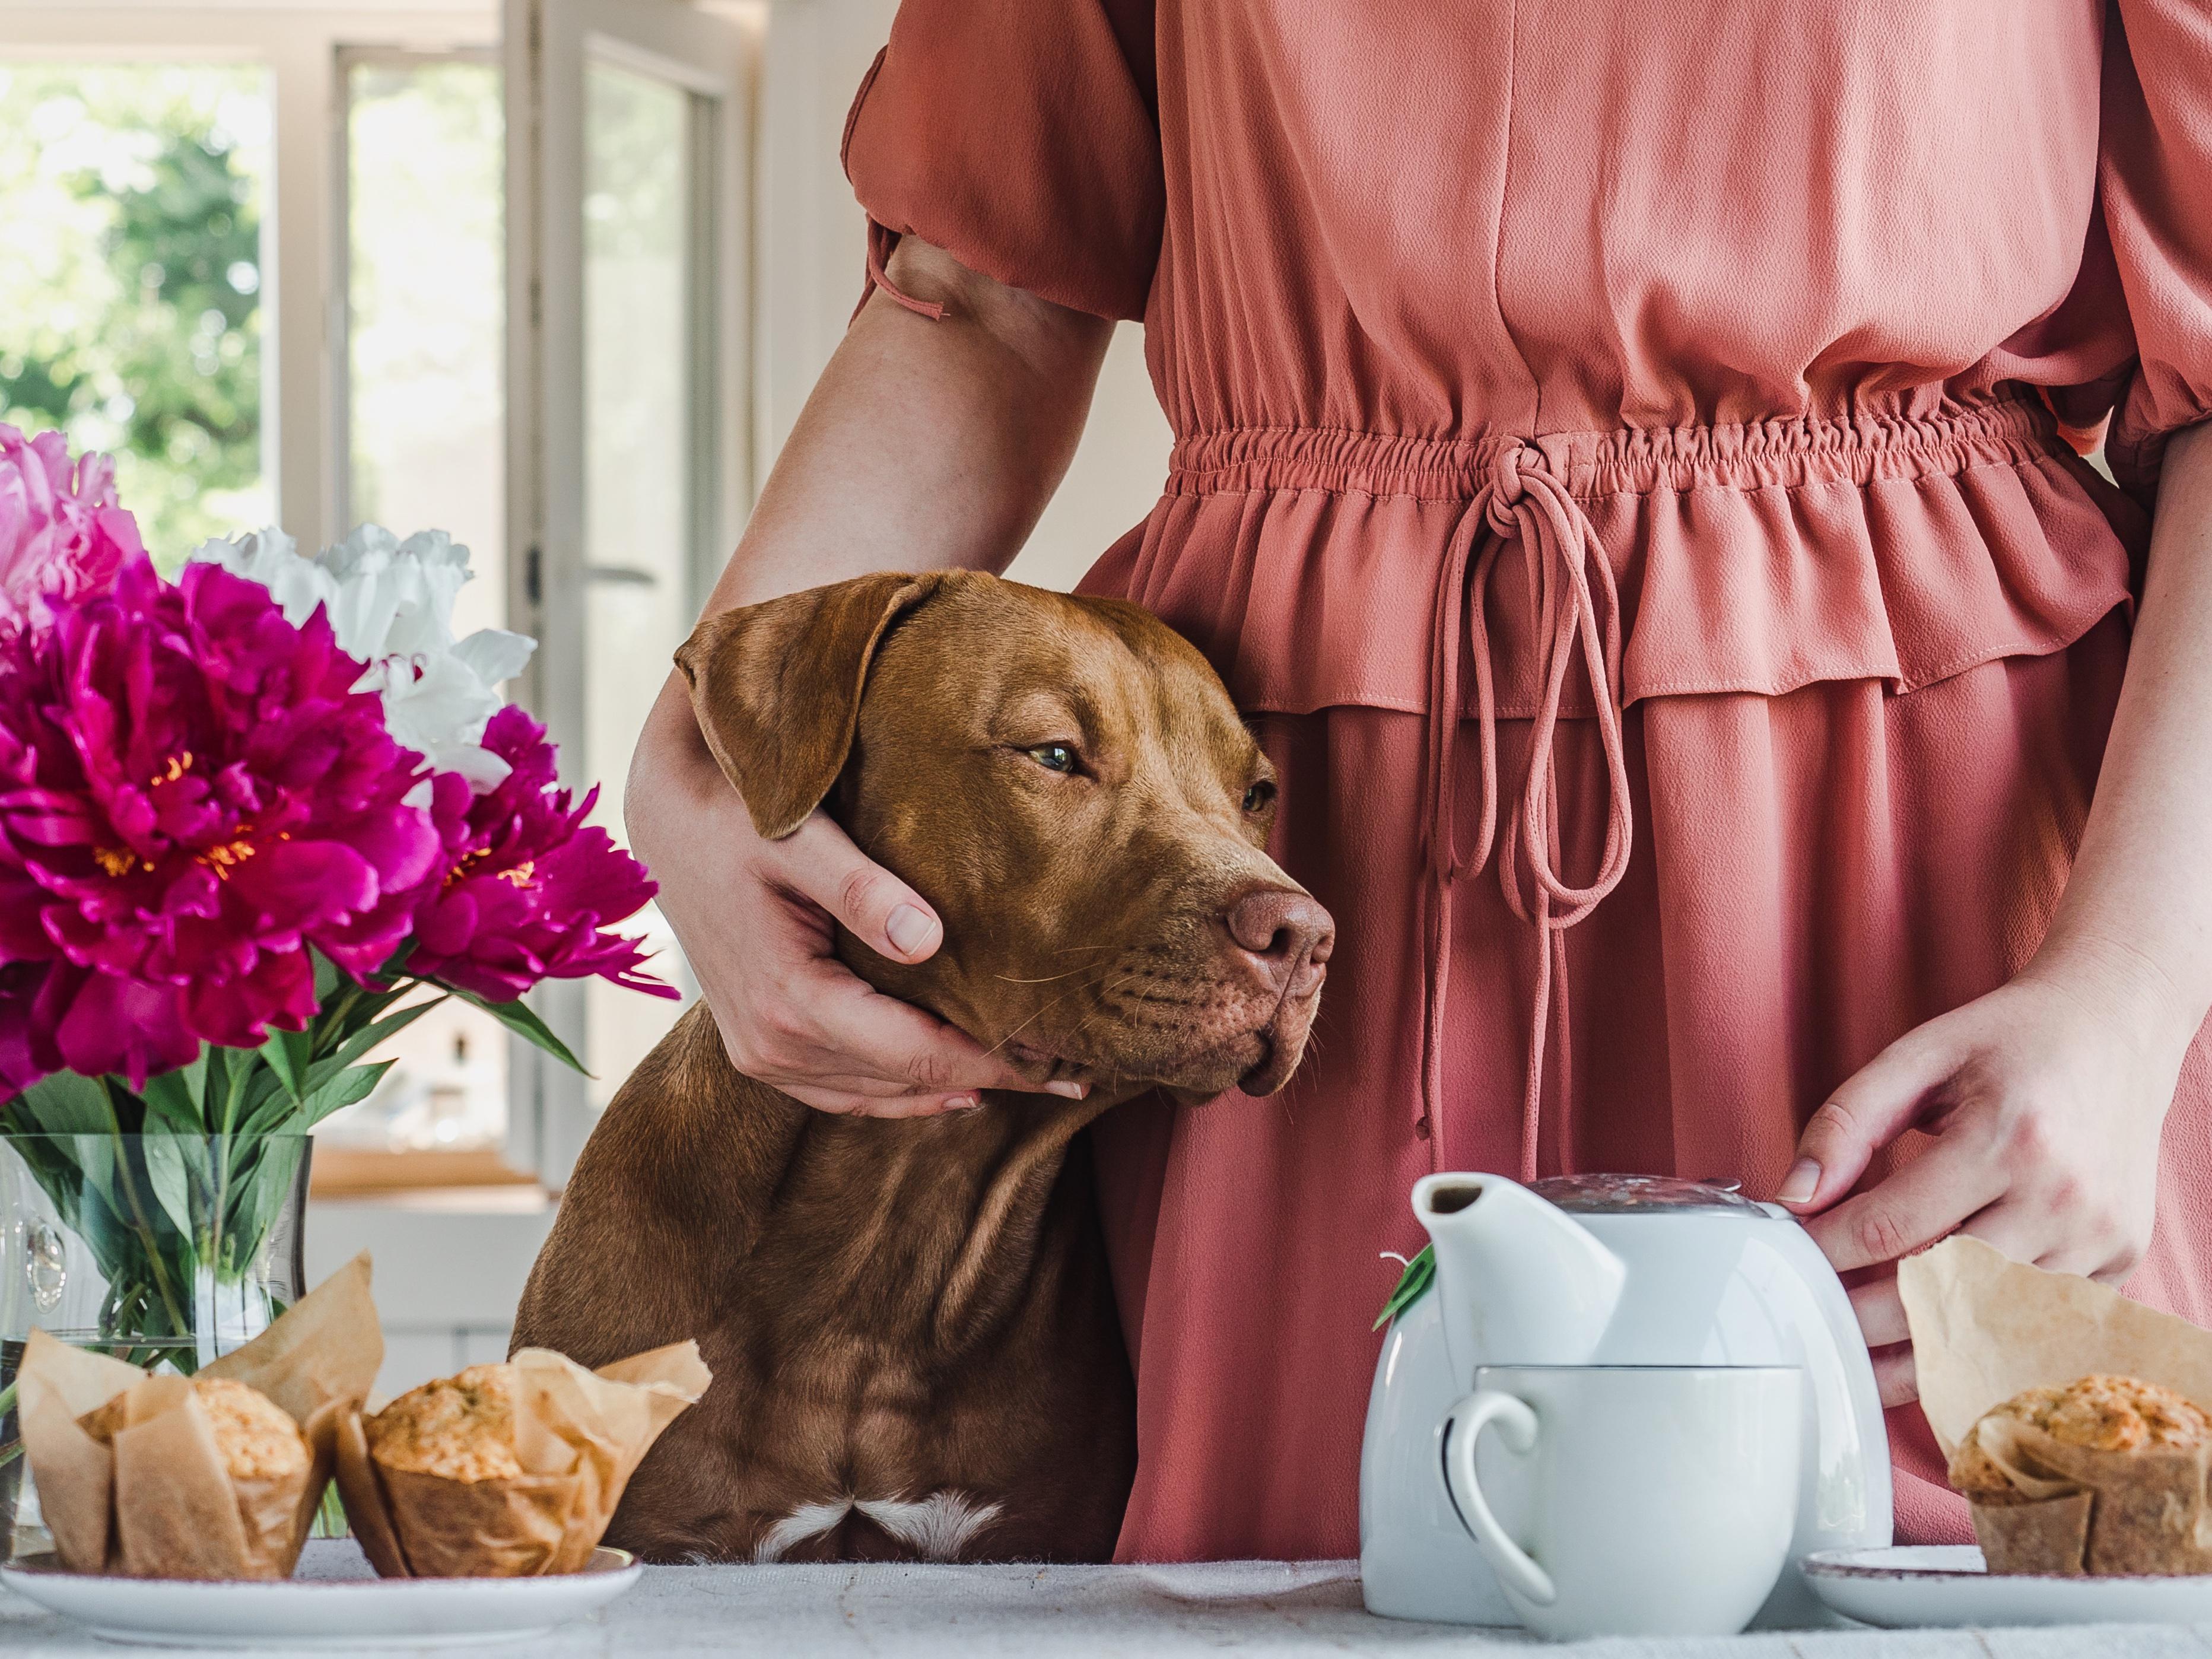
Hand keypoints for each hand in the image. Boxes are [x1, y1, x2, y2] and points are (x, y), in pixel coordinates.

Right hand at [626, 680, 1082, 1116]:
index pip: (916, 1053)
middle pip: (905, 1082)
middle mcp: (770, 1045)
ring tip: (1031, 1077)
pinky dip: (900, 1093)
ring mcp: (760, 1055)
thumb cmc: (738, 818)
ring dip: (950, 1089)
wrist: (669, 824)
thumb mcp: (798, 838)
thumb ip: (861, 888)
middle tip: (1074, 1072)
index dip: (996, 1062)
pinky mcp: (758, 1050)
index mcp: (788, 1001)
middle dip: (991, 1078)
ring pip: (876, 1096)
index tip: (1065, 1062)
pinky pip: (842, 1092)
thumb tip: (930, 940)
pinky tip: (953, 1088)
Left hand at [1777, 945, 2193, 1407]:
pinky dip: (1977, 1343)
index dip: (1822, 1254)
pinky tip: (1925, 1346)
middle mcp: (2062, 1197)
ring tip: (1853, 1351)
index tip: (1782, 1261)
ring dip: (1912, 1346)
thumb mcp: (1918, 1055)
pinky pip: (2034, 1327)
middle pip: (1937, 1292)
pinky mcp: (2119, 1261)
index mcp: (2008, 1138)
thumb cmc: (2011, 1041)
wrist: (2118, 1029)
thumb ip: (1847, 1121)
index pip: (1888, 1227)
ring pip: (1986, 1324)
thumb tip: (1794, 1195)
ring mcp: (2098, 1238)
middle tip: (1806, 1319)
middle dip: (1857, 1316)